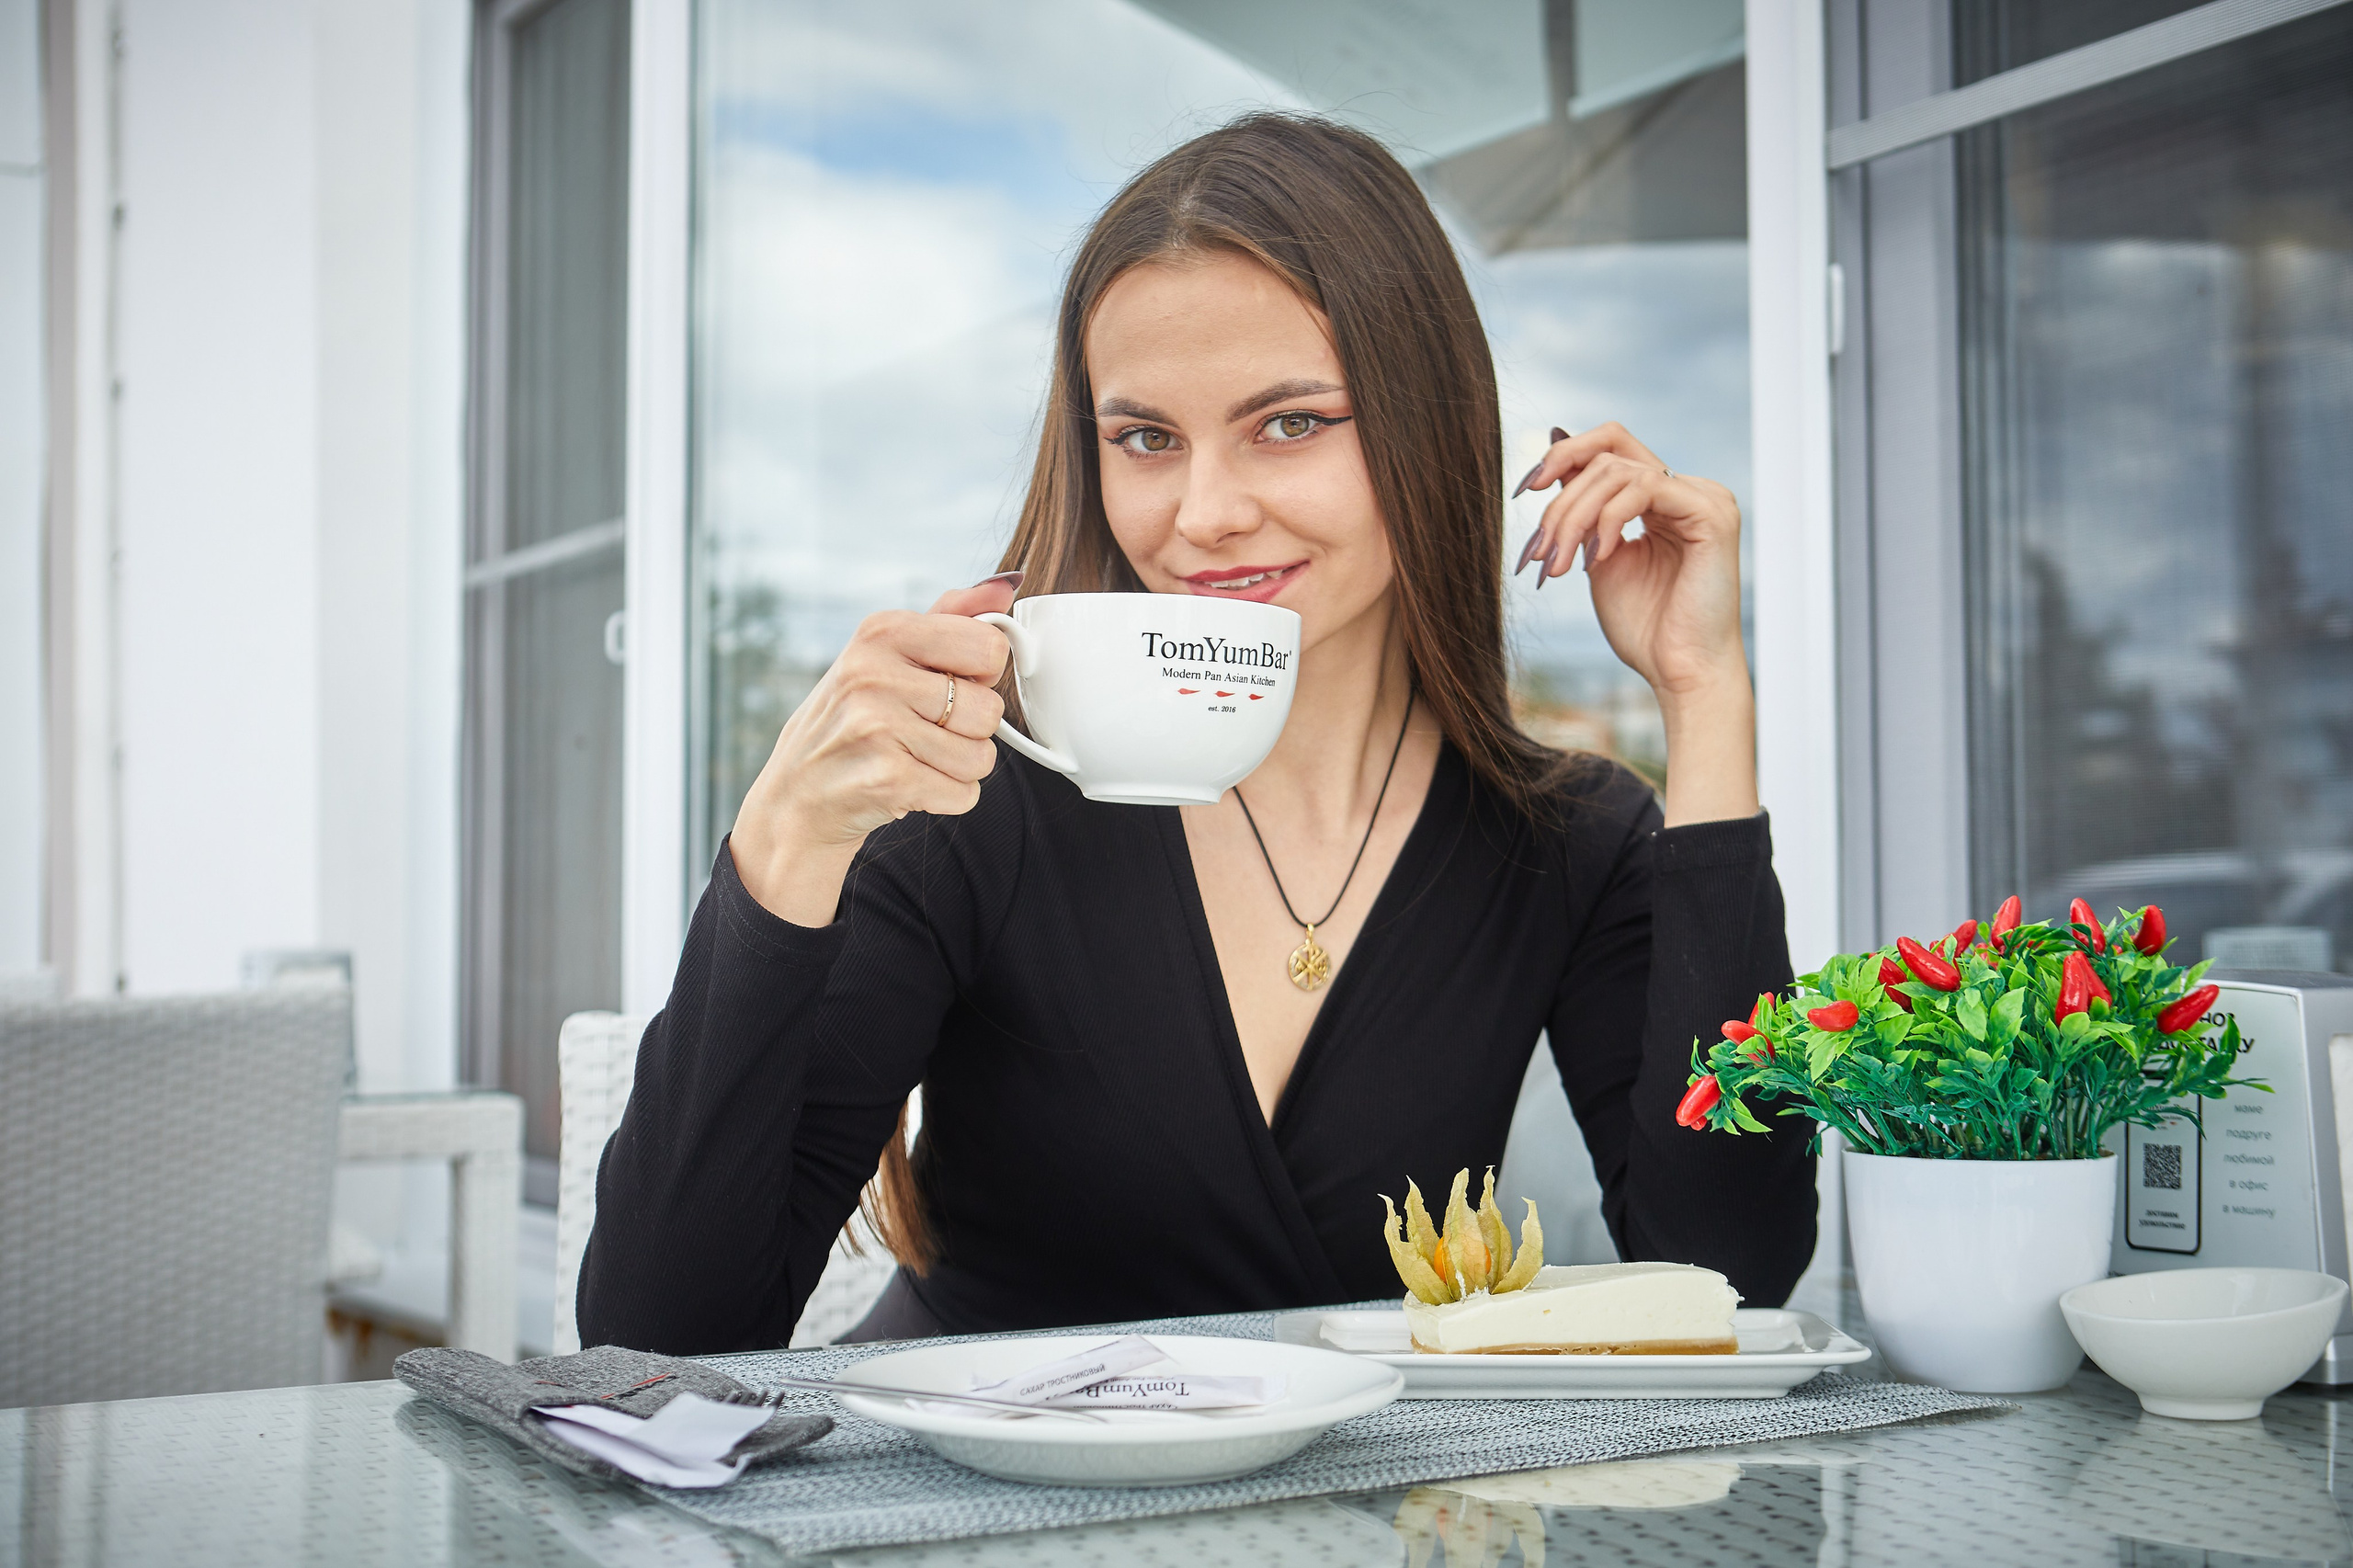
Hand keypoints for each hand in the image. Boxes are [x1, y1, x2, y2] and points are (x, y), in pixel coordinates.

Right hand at [729, 574, 1017, 923]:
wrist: (796, 795)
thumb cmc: (851, 719)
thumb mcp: (888, 654)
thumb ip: (950, 617)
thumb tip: (1004, 587)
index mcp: (882, 631)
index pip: (989, 647)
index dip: (981, 675)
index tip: (949, 685)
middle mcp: (875, 673)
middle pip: (990, 709)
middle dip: (970, 730)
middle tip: (926, 731)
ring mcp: (878, 726)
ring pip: (982, 756)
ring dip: (960, 767)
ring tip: (916, 758)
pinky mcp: (887, 778)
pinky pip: (965, 793)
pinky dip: (947, 797)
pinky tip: (909, 784)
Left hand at [1515, 426, 1755, 825]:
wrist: (1681, 673)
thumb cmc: (1645, 628)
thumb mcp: (1598, 557)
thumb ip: (1582, 508)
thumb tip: (1553, 440)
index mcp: (1664, 498)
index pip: (1611, 447)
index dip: (1563, 456)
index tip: (1523, 491)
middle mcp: (1688, 490)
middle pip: (1609, 453)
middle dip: (1561, 499)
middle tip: (1539, 551)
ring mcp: (1704, 497)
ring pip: (1619, 471)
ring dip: (1574, 517)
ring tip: (1559, 566)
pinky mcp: (1711, 514)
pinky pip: (1645, 488)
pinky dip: (1608, 519)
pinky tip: (1596, 558)